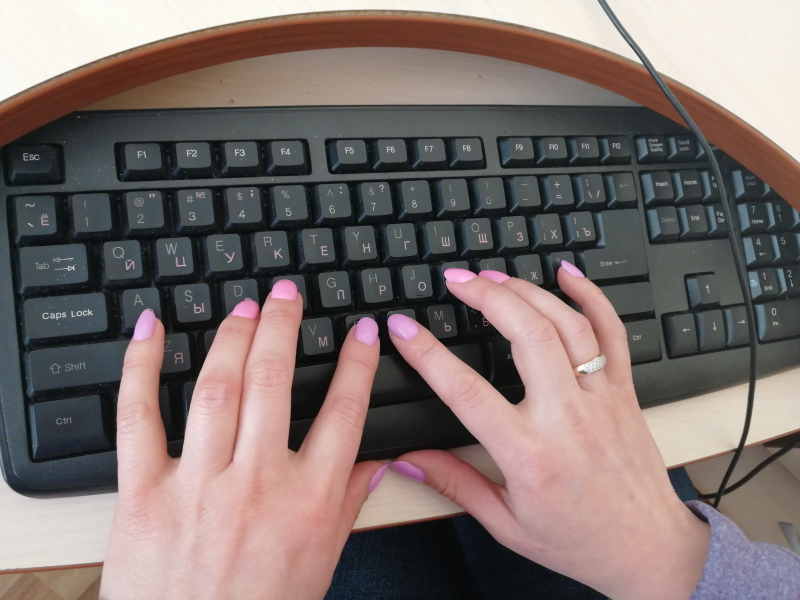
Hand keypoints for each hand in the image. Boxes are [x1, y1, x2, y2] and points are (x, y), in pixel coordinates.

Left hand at [100, 281, 383, 599]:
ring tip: (245, 309)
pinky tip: (152, 330)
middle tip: (288, 295)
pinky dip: (142, 367)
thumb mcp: (321, 564)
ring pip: (218, 388)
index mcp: (307, 503)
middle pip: (275, 382)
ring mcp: (198, 485)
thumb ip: (348, 506)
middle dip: (284, 327)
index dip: (357, 363)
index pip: (344, 414)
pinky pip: (140, 417)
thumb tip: (376, 462)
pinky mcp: (143, 493)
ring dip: (233, 337)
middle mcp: (256, 484)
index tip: (362, 332)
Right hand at [387, 266, 710, 599]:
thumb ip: (455, 484)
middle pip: (526, 336)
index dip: (428, 354)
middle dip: (486, 297)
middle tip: (456, 280)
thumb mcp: (506, 524)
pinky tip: (566, 273)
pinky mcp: (624, 391)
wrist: (646, 548)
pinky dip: (591, 297)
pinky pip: (612, 333)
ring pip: (567, 325)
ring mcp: (600, 399)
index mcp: (530, 454)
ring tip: (494, 276)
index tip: (403, 329)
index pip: (467, 391)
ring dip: (527, 292)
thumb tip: (408, 458)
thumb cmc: (577, 540)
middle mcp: (567, 418)